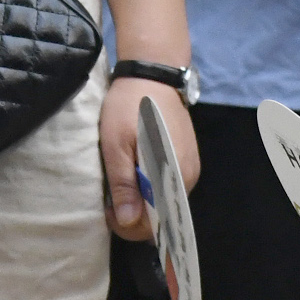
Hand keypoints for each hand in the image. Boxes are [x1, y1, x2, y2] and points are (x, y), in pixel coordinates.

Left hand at [99, 71, 201, 237]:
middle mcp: (188, 179)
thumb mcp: (116, 145)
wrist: (152, 74)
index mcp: (171, 177)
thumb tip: (128, 222)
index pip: (154, 224)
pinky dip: (153, 188)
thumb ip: (123, 184)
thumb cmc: (129, 107)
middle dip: (134, 214)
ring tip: (122, 181)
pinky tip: (138, 172)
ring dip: (143, 200)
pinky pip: (170, 187)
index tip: (108, 208)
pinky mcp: (189, 160)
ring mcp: (191, 169)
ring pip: (165, 202)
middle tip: (111, 196)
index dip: (127, 225)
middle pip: (161, 216)